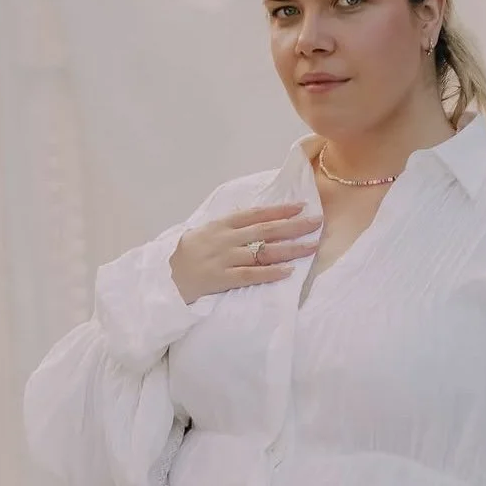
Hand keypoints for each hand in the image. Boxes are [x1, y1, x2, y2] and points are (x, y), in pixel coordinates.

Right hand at [170, 202, 321, 303]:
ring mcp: (225, 259)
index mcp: (222, 224)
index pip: (256, 214)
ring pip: (263, 252)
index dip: (280, 209)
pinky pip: (252, 275)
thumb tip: (255, 218)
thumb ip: (230, 226)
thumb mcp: (206, 231)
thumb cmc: (189, 254)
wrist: (168, 277)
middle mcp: (226, 239)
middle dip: (293, 226)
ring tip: (311, 247)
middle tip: (316, 222)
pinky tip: (289, 271)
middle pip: (266, 230)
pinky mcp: (223, 279)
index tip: (301, 206)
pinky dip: (271, 273)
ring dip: (290, 249)